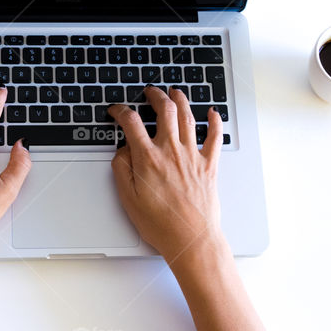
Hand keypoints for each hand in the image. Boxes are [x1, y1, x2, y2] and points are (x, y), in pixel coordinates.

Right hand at [108, 87, 225, 262]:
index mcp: (148, 158)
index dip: (120, 111)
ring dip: (181, 100)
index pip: (131, 122)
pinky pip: (214, 137)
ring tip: (175, 93)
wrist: (191, 239)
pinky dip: (214, 122)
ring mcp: (192, 155)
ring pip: (188, 116)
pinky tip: (213, 113)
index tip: (116, 111)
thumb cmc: (160, 224)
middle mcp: (171, 151)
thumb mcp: (128, 198)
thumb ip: (121, 169)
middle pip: (164, 110)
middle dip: (155, 95)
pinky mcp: (209, 165)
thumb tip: (122, 150)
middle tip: (150, 91)